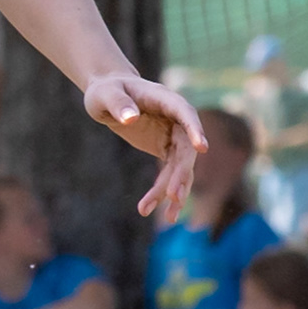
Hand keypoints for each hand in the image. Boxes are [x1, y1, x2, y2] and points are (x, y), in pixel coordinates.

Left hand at [83, 71, 206, 220]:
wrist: (107, 96)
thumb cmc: (106, 91)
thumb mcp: (105, 95)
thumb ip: (118, 104)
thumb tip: (130, 119)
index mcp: (164, 99)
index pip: (184, 113)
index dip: (195, 129)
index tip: (202, 148)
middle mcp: (175, 118)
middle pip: (186, 148)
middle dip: (182, 173)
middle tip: (174, 196)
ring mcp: (172, 135)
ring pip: (181, 167)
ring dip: (175, 191)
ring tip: (169, 217)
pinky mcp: (166, 149)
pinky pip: (169, 173)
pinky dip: (162, 192)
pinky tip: (149, 209)